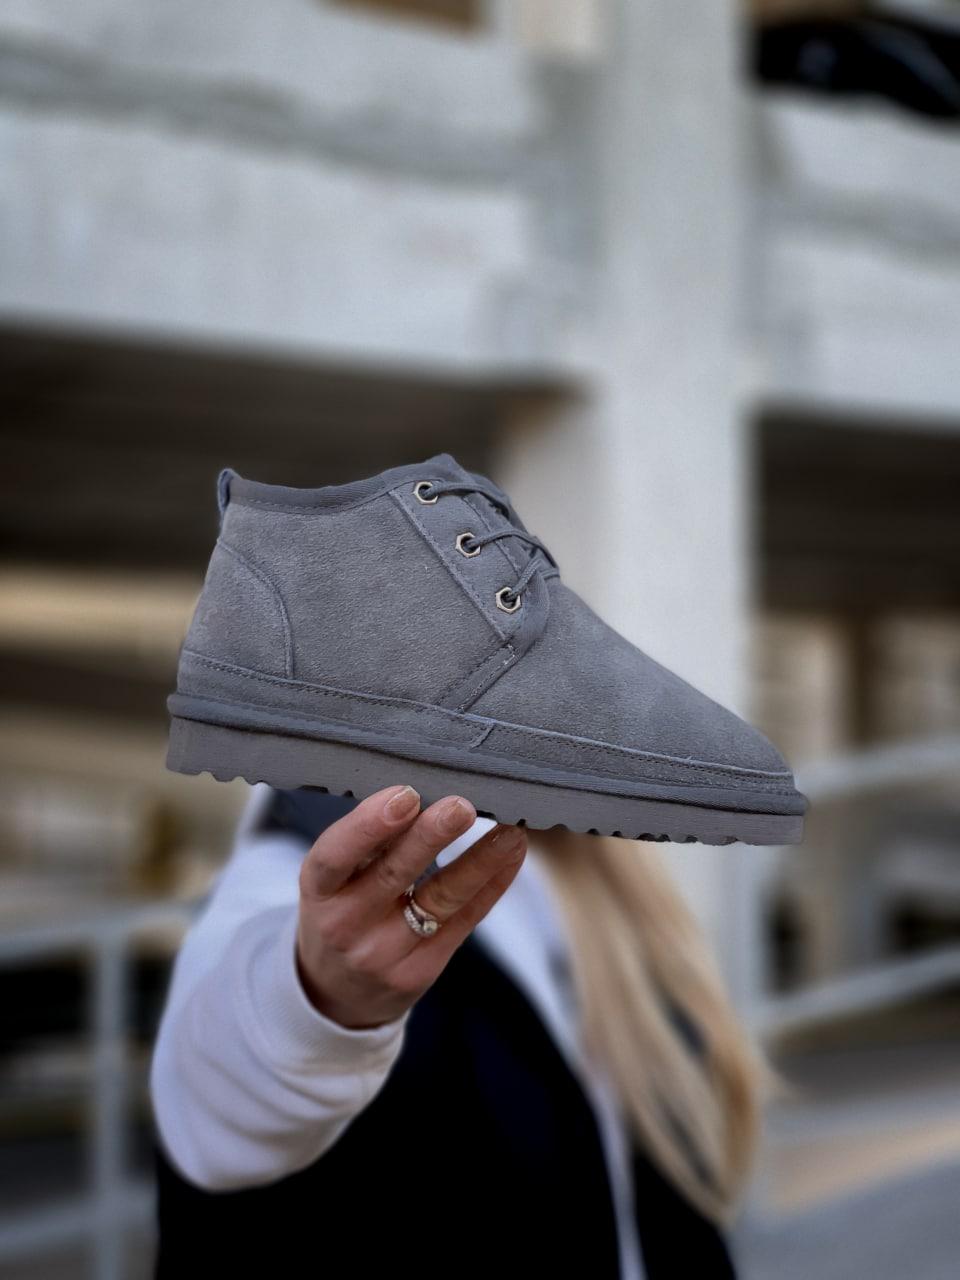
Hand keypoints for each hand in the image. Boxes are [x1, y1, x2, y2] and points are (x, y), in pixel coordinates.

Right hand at [295, 784, 526, 1029]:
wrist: (337, 993)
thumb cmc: (339, 913)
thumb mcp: (332, 881)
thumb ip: (368, 844)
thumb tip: (428, 792)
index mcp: (319, 890)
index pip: (335, 857)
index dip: (368, 826)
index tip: (405, 795)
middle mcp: (347, 924)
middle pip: (392, 875)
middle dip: (430, 837)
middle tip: (461, 806)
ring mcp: (385, 952)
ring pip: (439, 901)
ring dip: (478, 862)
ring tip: (508, 832)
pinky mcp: (421, 970)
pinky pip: (464, 922)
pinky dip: (491, 885)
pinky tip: (510, 857)